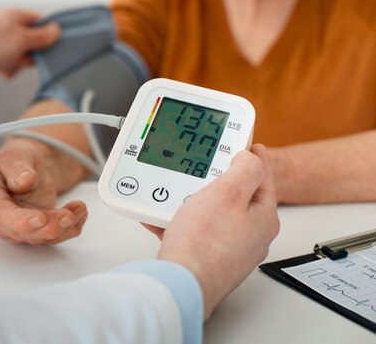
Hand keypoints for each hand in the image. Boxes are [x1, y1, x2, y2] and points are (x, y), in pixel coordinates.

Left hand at [0, 8, 59, 81]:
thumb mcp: (22, 40)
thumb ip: (42, 36)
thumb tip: (56, 30)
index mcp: (16, 16)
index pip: (41, 23)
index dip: (47, 36)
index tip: (48, 48)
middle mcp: (8, 25)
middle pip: (32, 41)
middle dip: (30, 55)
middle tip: (23, 58)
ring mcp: (0, 39)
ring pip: (20, 54)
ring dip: (18, 64)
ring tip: (9, 66)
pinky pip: (8, 61)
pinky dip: (8, 68)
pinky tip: (2, 71)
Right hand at [0, 138, 87, 244]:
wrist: (28, 166)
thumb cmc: (16, 160)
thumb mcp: (13, 154)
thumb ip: (15, 167)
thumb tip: (23, 181)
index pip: (0, 214)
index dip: (19, 221)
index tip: (40, 218)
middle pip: (21, 232)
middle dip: (47, 227)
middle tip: (68, 217)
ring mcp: (17, 226)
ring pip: (39, 237)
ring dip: (62, 227)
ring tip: (78, 209)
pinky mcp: (35, 230)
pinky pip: (53, 236)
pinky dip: (70, 227)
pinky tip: (79, 213)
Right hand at [154, 145, 278, 318]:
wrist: (180, 282)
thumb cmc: (205, 244)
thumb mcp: (230, 192)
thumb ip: (246, 168)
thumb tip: (251, 158)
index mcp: (263, 217)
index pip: (263, 177)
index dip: (254, 156)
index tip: (248, 144)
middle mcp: (250, 235)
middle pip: (236, 195)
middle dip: (216, 179)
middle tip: (202, 168)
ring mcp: (229, 249)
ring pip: (212, 213)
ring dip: (193, 200)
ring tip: (177, 194)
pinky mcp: (207, 258)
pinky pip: (194, 231)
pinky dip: (179, 221)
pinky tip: (164, 217)